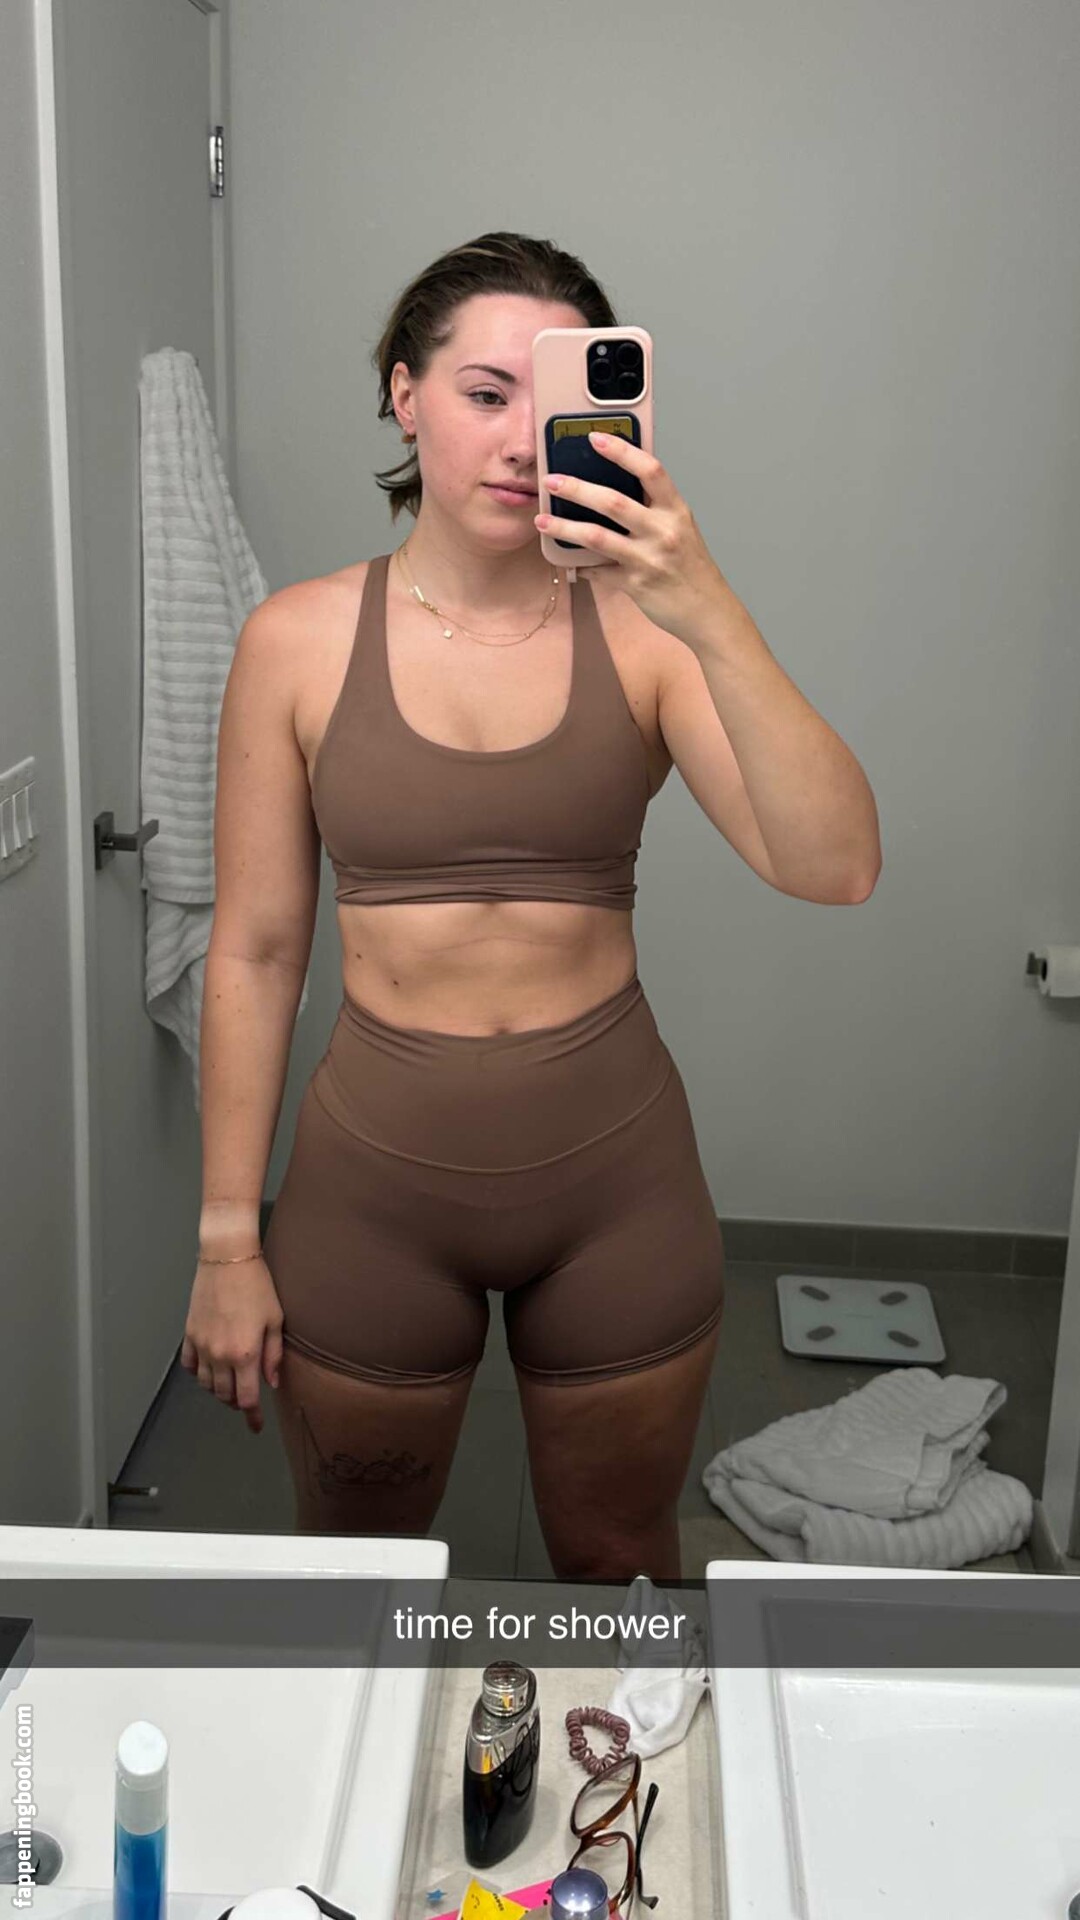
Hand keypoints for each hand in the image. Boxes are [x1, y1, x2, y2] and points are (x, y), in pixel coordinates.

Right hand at [180, 1255, 284, 1434]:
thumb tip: (270, 1383)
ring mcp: (201, 1345)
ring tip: (231, 1383)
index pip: (246, 1398)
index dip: (252, 1416)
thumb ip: (273, 1355)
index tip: (256, 1426)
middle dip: (237, 1402)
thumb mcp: (275, 1320)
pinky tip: (210, 1368)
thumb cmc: (257, 1286)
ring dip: (219, 1390)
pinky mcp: (189, 1334)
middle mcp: (219, 1355)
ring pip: (206, 1384)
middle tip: (247, 1397)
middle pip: (224, 1395)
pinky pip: (190, 1366)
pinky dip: (199, 1373)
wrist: (226, 1259)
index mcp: (244, 1354)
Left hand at [535, 431, 729, 650]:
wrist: (709, 611)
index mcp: (676, 510)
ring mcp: (649, 559)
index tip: (595, 438)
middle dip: (576, 489)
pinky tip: (567, 560)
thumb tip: (611, 488)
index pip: (650, 470)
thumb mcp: (680, 528)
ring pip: (597, 537)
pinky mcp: (636, 585)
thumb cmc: (691, 567)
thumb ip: (653, 507)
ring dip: (564, 528)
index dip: (621, 451)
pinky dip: (579, 565)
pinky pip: (598, 571)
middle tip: (550, 481)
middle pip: (613, 501)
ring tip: (541, 521)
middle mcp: (663, 531)